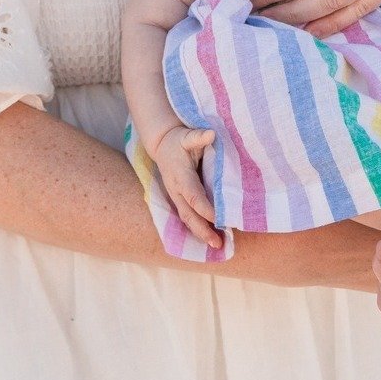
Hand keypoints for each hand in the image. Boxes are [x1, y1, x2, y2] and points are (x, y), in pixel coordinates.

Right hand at [151, 126, 220, 248]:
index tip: (219, 219)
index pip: (193, 196)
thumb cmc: (177, 140)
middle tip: (218, 244)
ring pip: (188, 219)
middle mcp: (177, 190)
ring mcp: (177, 197)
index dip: (205, 209)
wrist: (161, 145)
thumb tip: (211, 134)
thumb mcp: (185, 136)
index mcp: (180, 176)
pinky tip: (211, 238)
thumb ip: (197, 137)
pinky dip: (199, 229)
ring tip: (218, 245)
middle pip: (188, 215)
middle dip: (202, 230)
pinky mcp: (180, 200)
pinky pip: (189, 217)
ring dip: (201, 234)